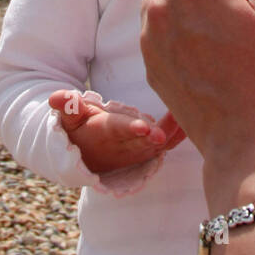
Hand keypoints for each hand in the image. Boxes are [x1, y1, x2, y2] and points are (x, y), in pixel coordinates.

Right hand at [48, 89, 184, 176]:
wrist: (85, 156)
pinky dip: (181, 133)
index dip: (133, 129)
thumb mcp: (69, 119)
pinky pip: (169, 141)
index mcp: (104, 132)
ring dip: (174, 130)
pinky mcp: (150, 148)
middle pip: (143, 139)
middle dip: (157, 135)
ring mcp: (139, 149)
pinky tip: (196, 120)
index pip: (119, 130)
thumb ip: (67, 107)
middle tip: (171, 126)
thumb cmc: (78, 129)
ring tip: (188, 114)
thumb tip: (57, 97)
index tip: (146, 128)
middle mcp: (124, 144)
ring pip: (159, 141)